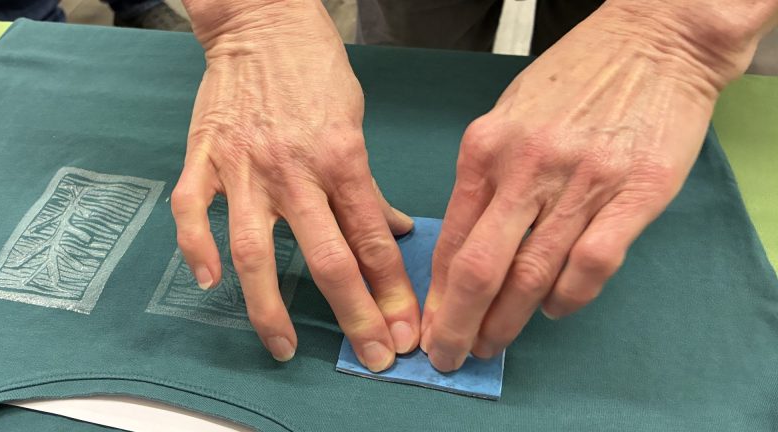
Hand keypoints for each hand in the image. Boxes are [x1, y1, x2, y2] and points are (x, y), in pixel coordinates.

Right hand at [175, 0, 418, 370]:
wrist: (260, 21)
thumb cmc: (314, 70)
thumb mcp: (356, 121)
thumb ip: (369, 183)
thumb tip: (394, 230)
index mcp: (342, 157)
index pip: (373, 239)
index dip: (392, 291)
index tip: (406, 330)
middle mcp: (295, 169)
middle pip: (327, 258)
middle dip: (354, 315)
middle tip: (371, 356)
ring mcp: (244, 167)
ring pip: (255, 250)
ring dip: (269, 306)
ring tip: (280, 345)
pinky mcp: (204, 157)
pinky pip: (192, 211)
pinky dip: (195, 248)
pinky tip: (208, 282)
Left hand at [420, 1, 772, 370]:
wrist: (655, 40)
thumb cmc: (574, 80)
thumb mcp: (508, 118)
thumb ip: (486, 178)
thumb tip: (464, 245)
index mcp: (485, 148)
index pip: (451, 237)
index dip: (435, 292)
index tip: (427, 324)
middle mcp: (526, 166)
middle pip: (480, 266)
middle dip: (457, 322)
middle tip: (448, 356)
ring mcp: (581, 181)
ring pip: (532, 273)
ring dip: (507, 321)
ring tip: (491, 346)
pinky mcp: (635, 193)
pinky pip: (593, 263)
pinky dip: (570, 297)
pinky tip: (555, 310)